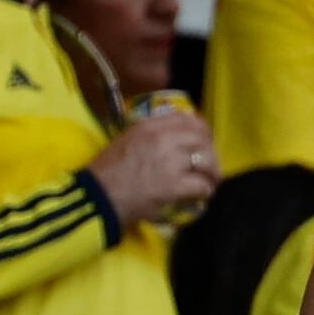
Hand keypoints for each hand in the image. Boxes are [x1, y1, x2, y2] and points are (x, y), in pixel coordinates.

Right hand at [88, 102, 217, 231]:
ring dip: (212, 173)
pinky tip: (201, 195)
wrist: (101, 194)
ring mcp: (170, 161)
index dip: (202, 130)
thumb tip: (177, 138)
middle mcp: (162, 139)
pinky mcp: (175, 185)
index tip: (206, 140)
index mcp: (149, 126)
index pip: (186, 119)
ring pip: (207, 160)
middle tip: (211, 166)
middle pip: (201, 139)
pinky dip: (205, 191)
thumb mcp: (128, 139)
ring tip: (209, 181)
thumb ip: (152, 135)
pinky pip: (202, 185)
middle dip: (211, 153)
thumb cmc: (110, 170)